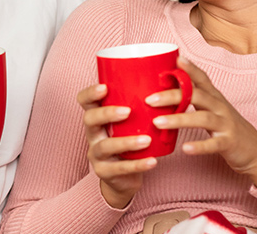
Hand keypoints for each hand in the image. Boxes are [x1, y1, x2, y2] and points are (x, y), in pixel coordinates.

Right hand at [77, 83, 156, 208]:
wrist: (124, 177)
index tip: (105, 87)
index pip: (84, 101)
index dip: (90, 93)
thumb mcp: (131, 123)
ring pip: (105, 146)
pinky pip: (120, 168)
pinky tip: (153, 161)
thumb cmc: (130, 140)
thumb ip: (142, 105)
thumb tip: (171, 79)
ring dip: (126, 142)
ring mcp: (96, 154)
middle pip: (89, 119)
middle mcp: (92, 134)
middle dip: (107, 113)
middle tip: (128, 111)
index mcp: (97, 117)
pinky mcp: (105, 172)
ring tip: (146, 140)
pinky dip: (138, 165)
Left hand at [147, 57, 256, 186]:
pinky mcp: (230, 143)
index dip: (190, 68)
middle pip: (197, 95)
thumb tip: (165, 92)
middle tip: (149, 99)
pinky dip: (199, 146)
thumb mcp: (213, 110)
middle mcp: (221, 107)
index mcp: (215, 98)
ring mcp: (227, 124)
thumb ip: (195, 100)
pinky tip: (185, 148)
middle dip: (172, 95)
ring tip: (157, 122)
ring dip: (179, 119)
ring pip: (203, 118)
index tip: (176, 58)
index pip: (202, 79)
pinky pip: (214, 144)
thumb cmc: (228, 129)